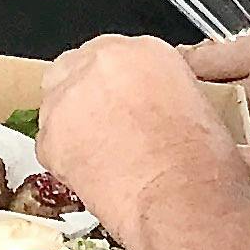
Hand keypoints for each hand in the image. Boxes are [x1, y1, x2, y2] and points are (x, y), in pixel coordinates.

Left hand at [36, 34, 249, 239]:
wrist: (181, 198)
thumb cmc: (202, 164)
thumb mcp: (195, 106)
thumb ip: (161, 91)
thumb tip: (151, 104)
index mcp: (144, 51)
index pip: (114, 54)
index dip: (114, 83)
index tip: (119, 101)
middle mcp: (101, 63)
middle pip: (75, 68)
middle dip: (85, 95)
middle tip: (102, 126)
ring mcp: (69, 97)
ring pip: (56, 104)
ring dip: (72, 125)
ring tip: (101, 157)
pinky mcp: (50, 135)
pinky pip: (48, 143)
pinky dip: (63, 158)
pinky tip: (91, 175)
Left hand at [187, 18, 249, 148]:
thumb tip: (231, 48)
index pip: (201, 61)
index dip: (180, 64)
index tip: (171, 66)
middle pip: (205, 101)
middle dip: (188, 100)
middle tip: (176, 99)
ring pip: (227, 133)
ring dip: (212, 129)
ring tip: (202, 126)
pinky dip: (245, 151)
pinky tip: (237, 150)